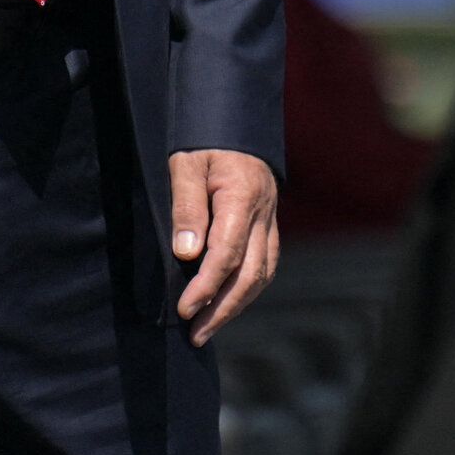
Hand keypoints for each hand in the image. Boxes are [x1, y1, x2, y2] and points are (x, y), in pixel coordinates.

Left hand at [169, 148, 278, 344]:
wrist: (235, 120)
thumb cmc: (204, 139)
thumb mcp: (186, 163)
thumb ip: (187, 206)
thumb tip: (187, 254)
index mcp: (243, 199)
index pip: (227, 256)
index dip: (206, 287)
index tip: (184, 309)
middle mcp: (263, 216)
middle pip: (250, 276)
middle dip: (222, 310)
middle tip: (195, 334)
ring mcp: (269, 222)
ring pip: (261, 275)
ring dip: (236, 306)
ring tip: (207, 328)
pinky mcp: (268, 225)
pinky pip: (264, 265)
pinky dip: (247, 290)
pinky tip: (227, 303)